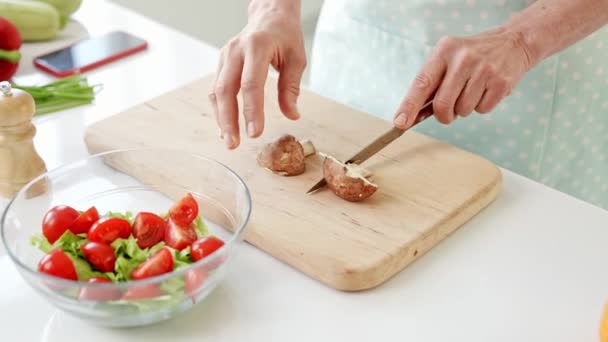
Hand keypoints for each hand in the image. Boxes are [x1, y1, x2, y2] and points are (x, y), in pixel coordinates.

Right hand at [210, 1, 305, 148]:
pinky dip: (219, 109)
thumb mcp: (296, 58)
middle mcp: (236, 50)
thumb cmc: (285, 35)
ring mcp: (225, 56)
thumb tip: (292, 115)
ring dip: (221, 118)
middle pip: (226, 89)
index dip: (252, 110)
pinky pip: (216, 89)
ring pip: (217, 91)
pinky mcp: (221, 62)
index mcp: (257, 47)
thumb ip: (291, 87)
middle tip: (234, 144)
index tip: (255, 133)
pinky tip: (225, 127)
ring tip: (229, 141)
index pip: (251, 83)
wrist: (269, 14)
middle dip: (228, 120)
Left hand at [393, 27, 532, 128]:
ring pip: (463, 110)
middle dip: (443, 115)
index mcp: (444, 51)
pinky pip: (482, 110)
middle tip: (448, 112)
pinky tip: (486, 90)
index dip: (409, 106)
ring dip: (464, 108)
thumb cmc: (471, 57)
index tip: (400, 123)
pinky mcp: (501, 82)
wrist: (512, 43)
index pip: (422, 83)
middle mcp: (463, 59)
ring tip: (472, 90)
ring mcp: (483, 70)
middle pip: (442, 105)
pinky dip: (481, 106)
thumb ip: (430, 86)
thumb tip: (409, 116)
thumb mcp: (448, 60)